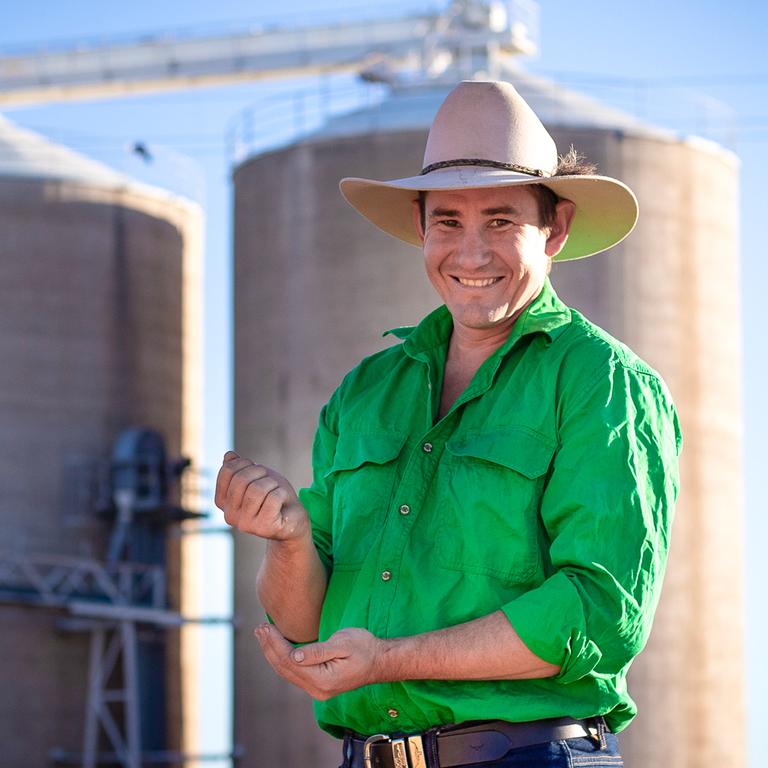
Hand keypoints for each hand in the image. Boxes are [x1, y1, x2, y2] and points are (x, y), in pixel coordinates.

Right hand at [215, 451, 307, 541]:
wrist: (293, 518)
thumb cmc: (273, 495)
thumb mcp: (256, 476)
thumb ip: (239, 468)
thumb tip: (228, 455)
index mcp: (222, 502)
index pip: (227, 471)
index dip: (245, 463)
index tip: (257, 471)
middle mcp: (229, 515)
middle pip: (241, 479)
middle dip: (261, 472)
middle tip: (270, 481)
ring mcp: (244, 524)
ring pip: (257, 489)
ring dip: (272, 484)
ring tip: (276, 491)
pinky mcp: (262, 527)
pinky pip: (273, 498)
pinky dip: (282, 494)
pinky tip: (282, 502)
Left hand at [254, 623, 384, 700]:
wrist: (380, 661)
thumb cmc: (364, 647)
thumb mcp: (343, 644)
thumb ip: (318, 651)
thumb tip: (294, 654)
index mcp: (323, 680)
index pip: (290, 661)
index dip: (275, 643)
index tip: (266, 626)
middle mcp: (317, 690)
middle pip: (285, 668)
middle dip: (269, 647)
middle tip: (259, 628)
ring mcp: (317, 689)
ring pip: (287, 672)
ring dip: (273, 653)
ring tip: (262, 635)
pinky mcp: (318, 684)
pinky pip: (294, 672)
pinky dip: (282, 658)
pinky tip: (276, 647)